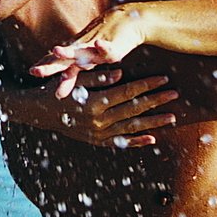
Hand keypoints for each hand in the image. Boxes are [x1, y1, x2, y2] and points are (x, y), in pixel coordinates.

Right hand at [0, 67, 178, 147]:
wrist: (39, 112)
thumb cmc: (57, 89)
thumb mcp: (73, 79)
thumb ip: (96, 76)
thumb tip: (120, 73)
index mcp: (93, 103)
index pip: (126, 92)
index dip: (146, 84)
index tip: (163, 77)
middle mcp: (97, 121)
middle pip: (133, 110)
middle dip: (156, 101)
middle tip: (176, 94)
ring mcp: (98, 134)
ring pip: (131, 129)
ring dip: (153, 123)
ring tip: (172, 116)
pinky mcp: (97, 142)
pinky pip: (120, 143)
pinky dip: (136, 142)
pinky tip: (153, 138)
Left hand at [29, 8, 147, 95]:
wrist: (129, 20)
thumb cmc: (106, 39)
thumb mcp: (87, 58)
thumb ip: (72, 72)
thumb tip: (58, 91)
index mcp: (76, 53)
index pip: (57, 61)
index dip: (45, 65)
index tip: (32, 71)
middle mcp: (83, 49)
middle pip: (63, 59)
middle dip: (50, 65)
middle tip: (35, 71)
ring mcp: (97, 47)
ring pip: (82, 51)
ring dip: (69, 51)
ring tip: (57, 50)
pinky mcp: (114, 46)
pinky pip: (109, 48)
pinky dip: (104, 46)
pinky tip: (100, 44)